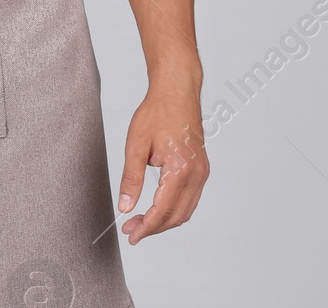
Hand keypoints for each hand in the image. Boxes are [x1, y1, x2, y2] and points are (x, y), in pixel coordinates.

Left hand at [117, 83, 208, 244]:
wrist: (176, 92)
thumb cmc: (157, 113)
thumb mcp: (136, 145)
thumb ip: (131, 178)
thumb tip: (125, 207)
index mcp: (181, 170)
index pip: (163, 211)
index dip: (146, 227)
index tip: (131, 236)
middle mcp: (197, 175)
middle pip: (177, 216)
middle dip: (153, 227)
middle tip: (131, 229)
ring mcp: (202, 173)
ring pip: (185, 210)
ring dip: (164, 221)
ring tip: (140, 221)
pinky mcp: (202, 170)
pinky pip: (190, 199)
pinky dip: (174, 209)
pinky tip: (156, 208)